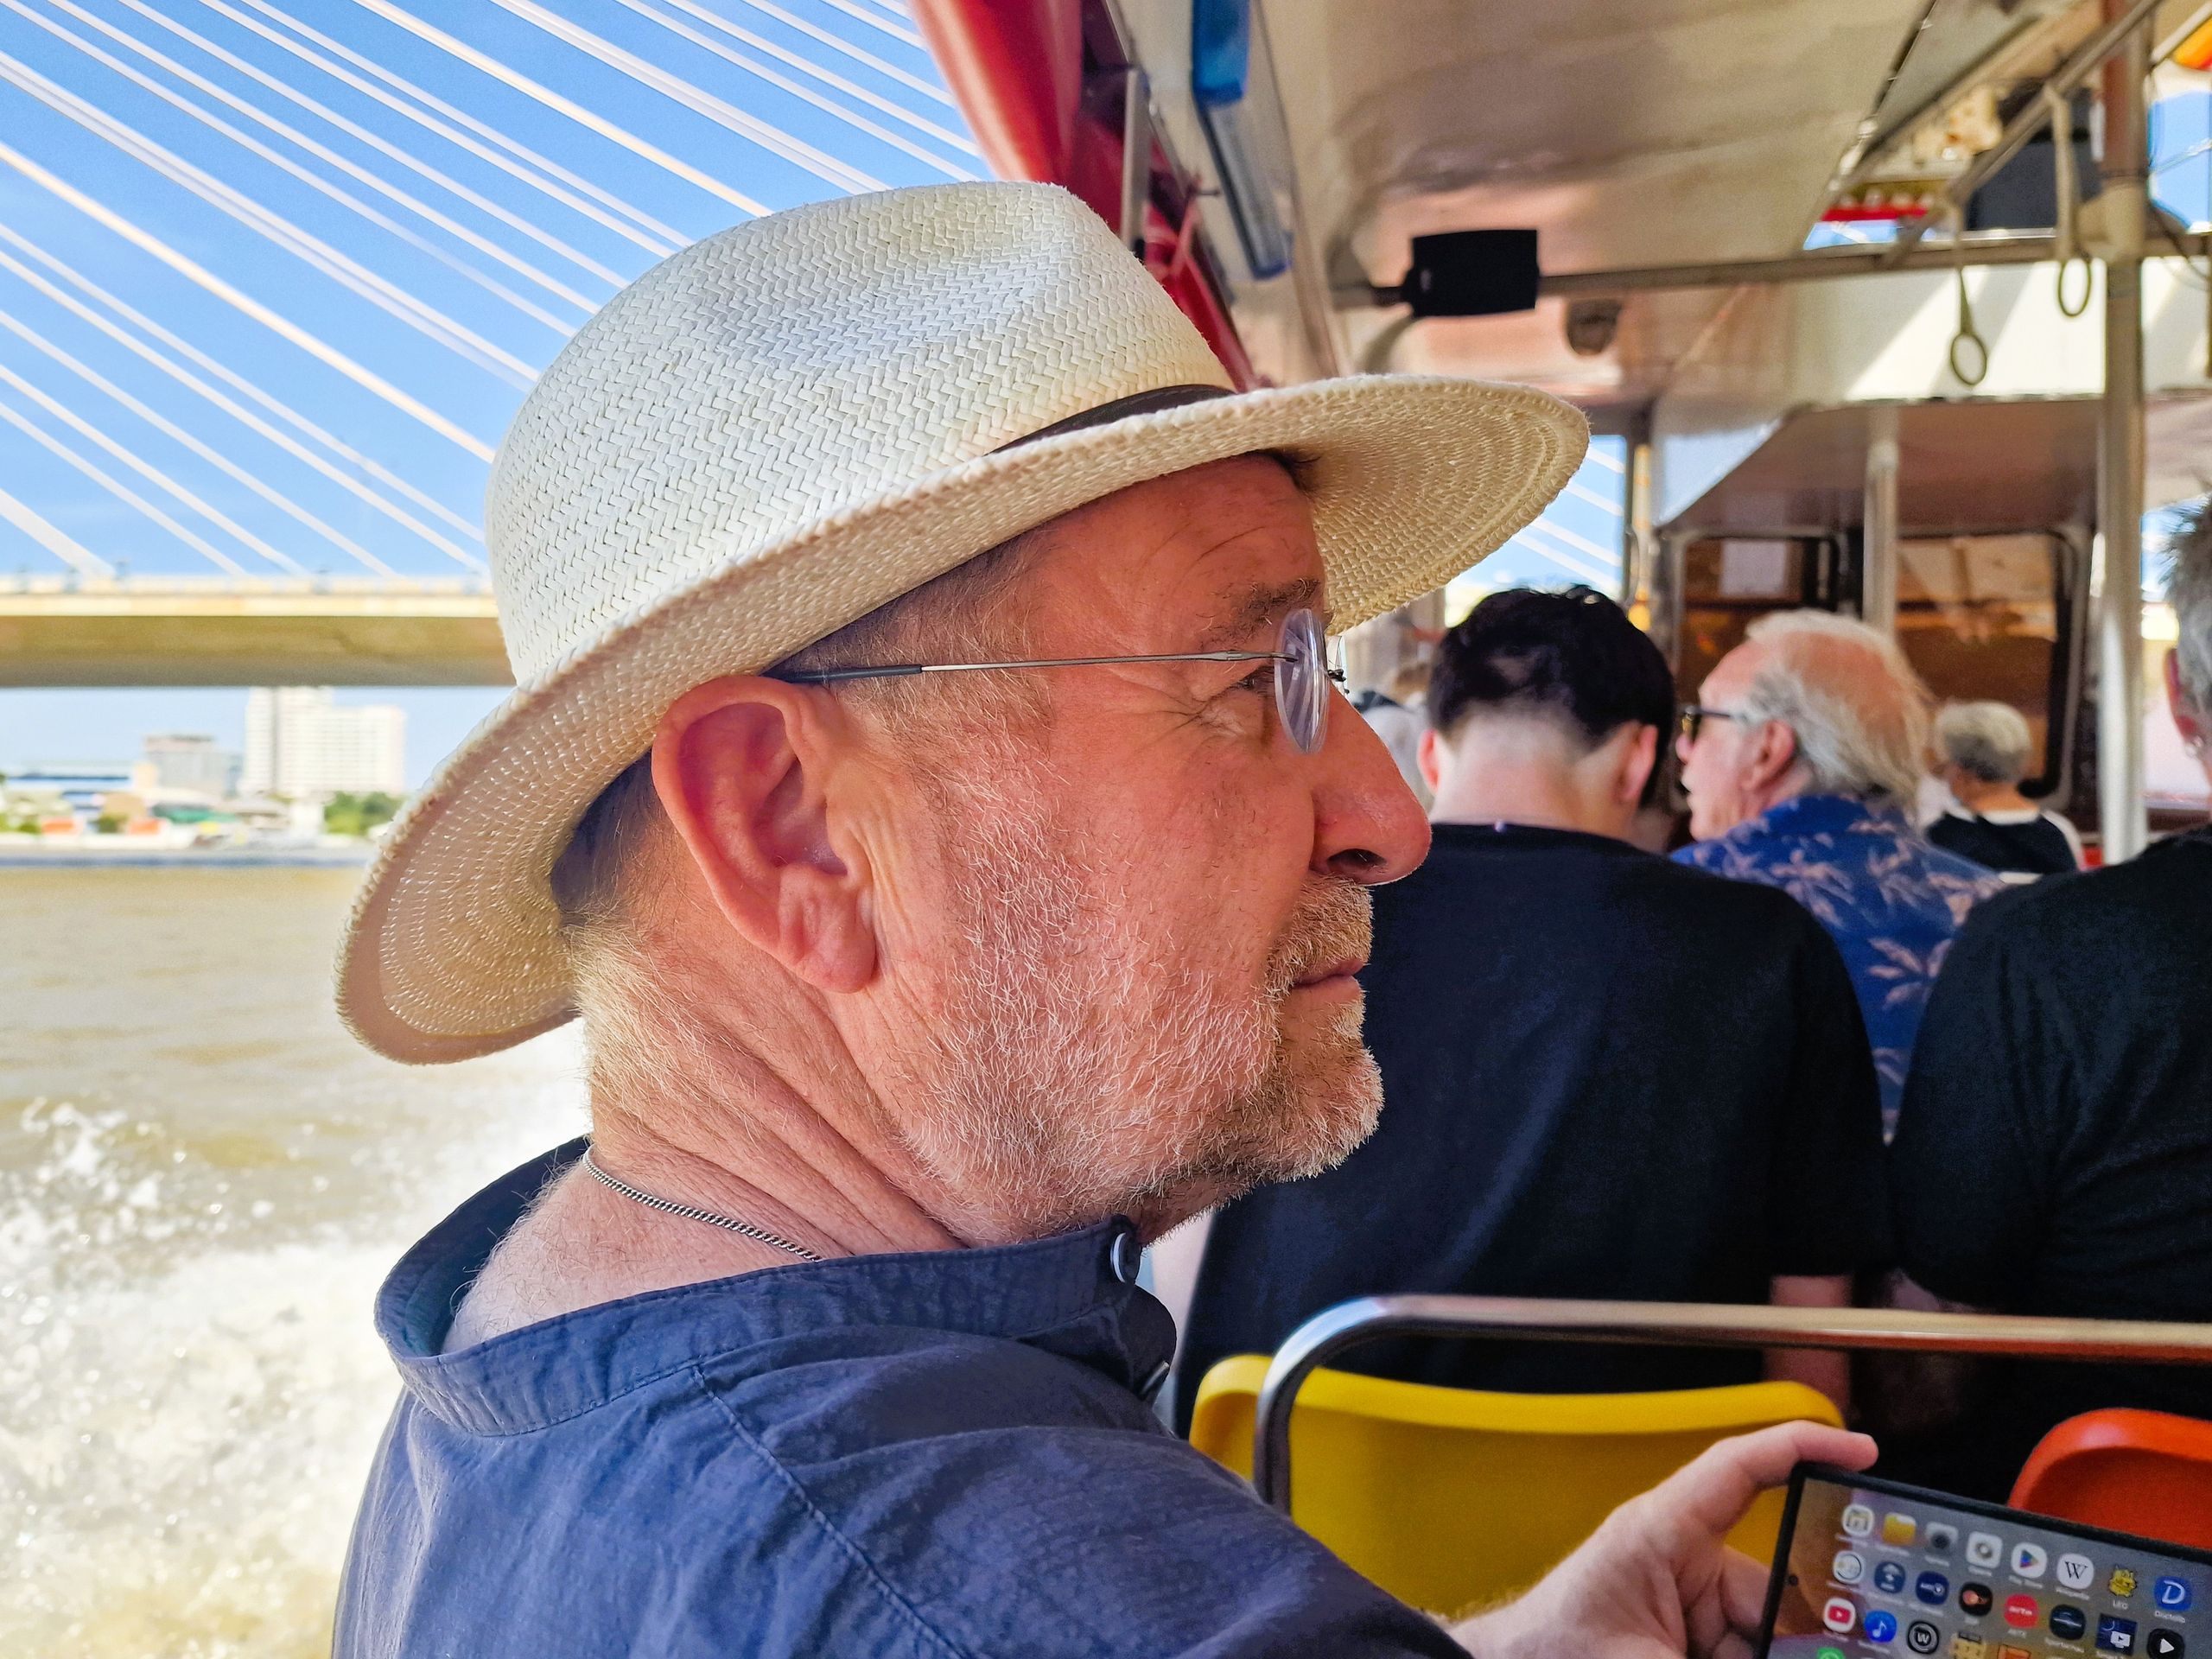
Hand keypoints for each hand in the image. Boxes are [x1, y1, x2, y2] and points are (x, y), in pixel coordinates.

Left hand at [1455, 1421, 1876, 1658]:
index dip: (1803, 1450)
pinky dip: (1760, 1658)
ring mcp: (1692, 1617)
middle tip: (1870, 1640)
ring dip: (1795, 1651)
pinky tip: (1797, 1658)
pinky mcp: (1693, 1649)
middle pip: (1782, 1589)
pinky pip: (1746, 1651)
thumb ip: (1736, 1649)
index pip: (1742, 1471)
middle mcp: (1685, 1569)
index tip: (1863, 1453)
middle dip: (1821, 1627)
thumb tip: (1797, 1644)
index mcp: (1665, 1533)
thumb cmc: (1552, 1653)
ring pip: (1770, 1636)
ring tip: (1832, 1650)